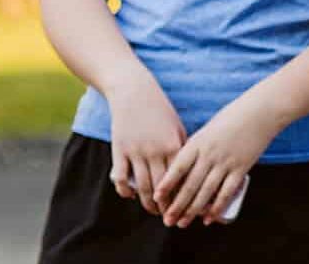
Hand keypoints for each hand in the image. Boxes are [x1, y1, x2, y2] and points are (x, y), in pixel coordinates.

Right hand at [104, 71, 186, 216]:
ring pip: (143, 186)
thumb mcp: (176, 127)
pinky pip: (121, 176)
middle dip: (168, 207)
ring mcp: (135, 151)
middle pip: (163, 188)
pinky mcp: (119, 149)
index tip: (188, 209)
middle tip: (171, 217)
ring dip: (148, 203)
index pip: (181, 181)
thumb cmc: (158, 108)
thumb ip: (182, 148)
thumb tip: (189, 170)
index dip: (184, 198)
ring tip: (153, 211)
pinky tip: (129, 195)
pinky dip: (124, 189)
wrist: (132, 90)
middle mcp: (155, 152)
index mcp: (173, 146)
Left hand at [153, 97, 277, 227]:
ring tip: (182, 223)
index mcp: (195, 143)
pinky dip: (217, 207)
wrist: (257, 113)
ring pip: (206, 192)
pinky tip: (208, 219)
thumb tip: (180, 169)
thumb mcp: (205, 132)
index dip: (166, 184)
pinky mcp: (241, 169)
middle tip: (167, 219)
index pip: (177, 168)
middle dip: (176, 204)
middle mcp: (208, 155)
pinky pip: (227, 192)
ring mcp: (225, 163)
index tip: (156, 198)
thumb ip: (193, 149)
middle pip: (189, 184)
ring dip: (193, 210)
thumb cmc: (228, 120)